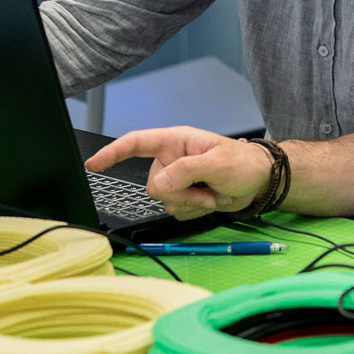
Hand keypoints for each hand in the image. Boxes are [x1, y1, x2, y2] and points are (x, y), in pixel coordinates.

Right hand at [85, 126, 272, 220]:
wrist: (259, 182)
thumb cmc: (243, 163)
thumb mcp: (218, 163)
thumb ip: (187, 170)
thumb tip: (159, 182)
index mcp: (175, 141)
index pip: (137, 143)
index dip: (113, 152)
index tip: (94, 164)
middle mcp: (171, 160)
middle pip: (153, 184)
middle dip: (180, 194)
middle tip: (208, 190)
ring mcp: (177, 180)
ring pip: (164, 202)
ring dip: (191, 204)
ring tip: (213, 193)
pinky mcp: (184, 197)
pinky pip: (176, 211)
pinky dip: (195, 211)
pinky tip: (211, 200)